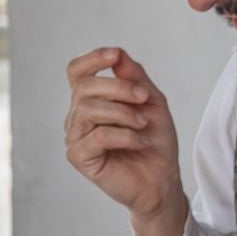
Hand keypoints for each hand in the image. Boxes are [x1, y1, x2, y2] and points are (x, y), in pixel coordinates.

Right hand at [63, 47, 187, 235]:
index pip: (76, 72)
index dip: (92, 59)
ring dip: (123, 113)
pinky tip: (140, 142)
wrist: (161, 180)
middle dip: (119, 87)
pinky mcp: (79, 157)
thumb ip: (135, 77)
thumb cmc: (154, 142)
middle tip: (144, 98)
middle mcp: (77, 117)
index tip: (115, 55)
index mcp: (90, 100)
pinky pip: (97, 136)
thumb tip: (118, 55)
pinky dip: (124, 136)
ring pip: (89, 109)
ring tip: (143, 124)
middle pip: (84, 87)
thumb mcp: (151, 101)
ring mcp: (75, 137)